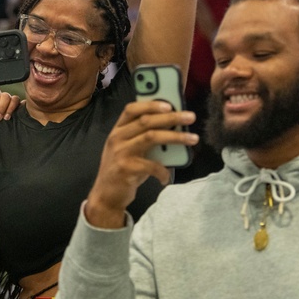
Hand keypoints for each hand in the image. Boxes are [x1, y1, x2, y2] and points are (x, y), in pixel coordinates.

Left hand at [0, 87, 20, 120]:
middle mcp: (2, 98)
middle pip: (4, 96)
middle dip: (1, 107)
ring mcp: (10, 102)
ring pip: (13, 98)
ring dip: (9, 108)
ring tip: (5, 118)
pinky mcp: (17, 106)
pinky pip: (19, 102)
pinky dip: (15, 108)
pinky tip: (11, 116)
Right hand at [86, 100, 197, 226]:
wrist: (106, 195)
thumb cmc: (123, 169)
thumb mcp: (129, 149)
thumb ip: (143, 137)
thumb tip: (173, 126)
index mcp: (118, 129)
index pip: (132, 109)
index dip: (151, 104)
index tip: (170, 103)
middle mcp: (117, 137)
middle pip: (146, 121)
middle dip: (171, 117)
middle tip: (190, 117)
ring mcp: (120, 152)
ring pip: (151, 137)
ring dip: (175, 136)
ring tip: (192, 138)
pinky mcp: (125, 169)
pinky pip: (151, 165)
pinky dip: (163, 171)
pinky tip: (166, 177)